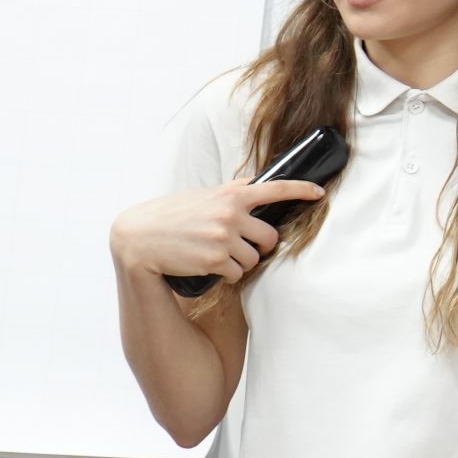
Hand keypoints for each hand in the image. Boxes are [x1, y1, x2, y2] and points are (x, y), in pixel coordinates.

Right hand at [110, 180, 329, 283]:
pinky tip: (210, 266)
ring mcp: (224, 238)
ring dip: (241, 262)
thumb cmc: (172, 215)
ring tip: (217, 255)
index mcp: (231, 195)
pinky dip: (228, 274)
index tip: (319, 193)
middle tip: (243, 246)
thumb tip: (257, 183)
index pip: (275, 188)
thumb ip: (232, 191)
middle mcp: (231, 214)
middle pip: (270, 238)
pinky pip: (238, 273)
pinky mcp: (215, 261)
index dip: (302, 190)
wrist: (139, 238)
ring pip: (254, 259)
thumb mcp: (203, 196)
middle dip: (261, 246)